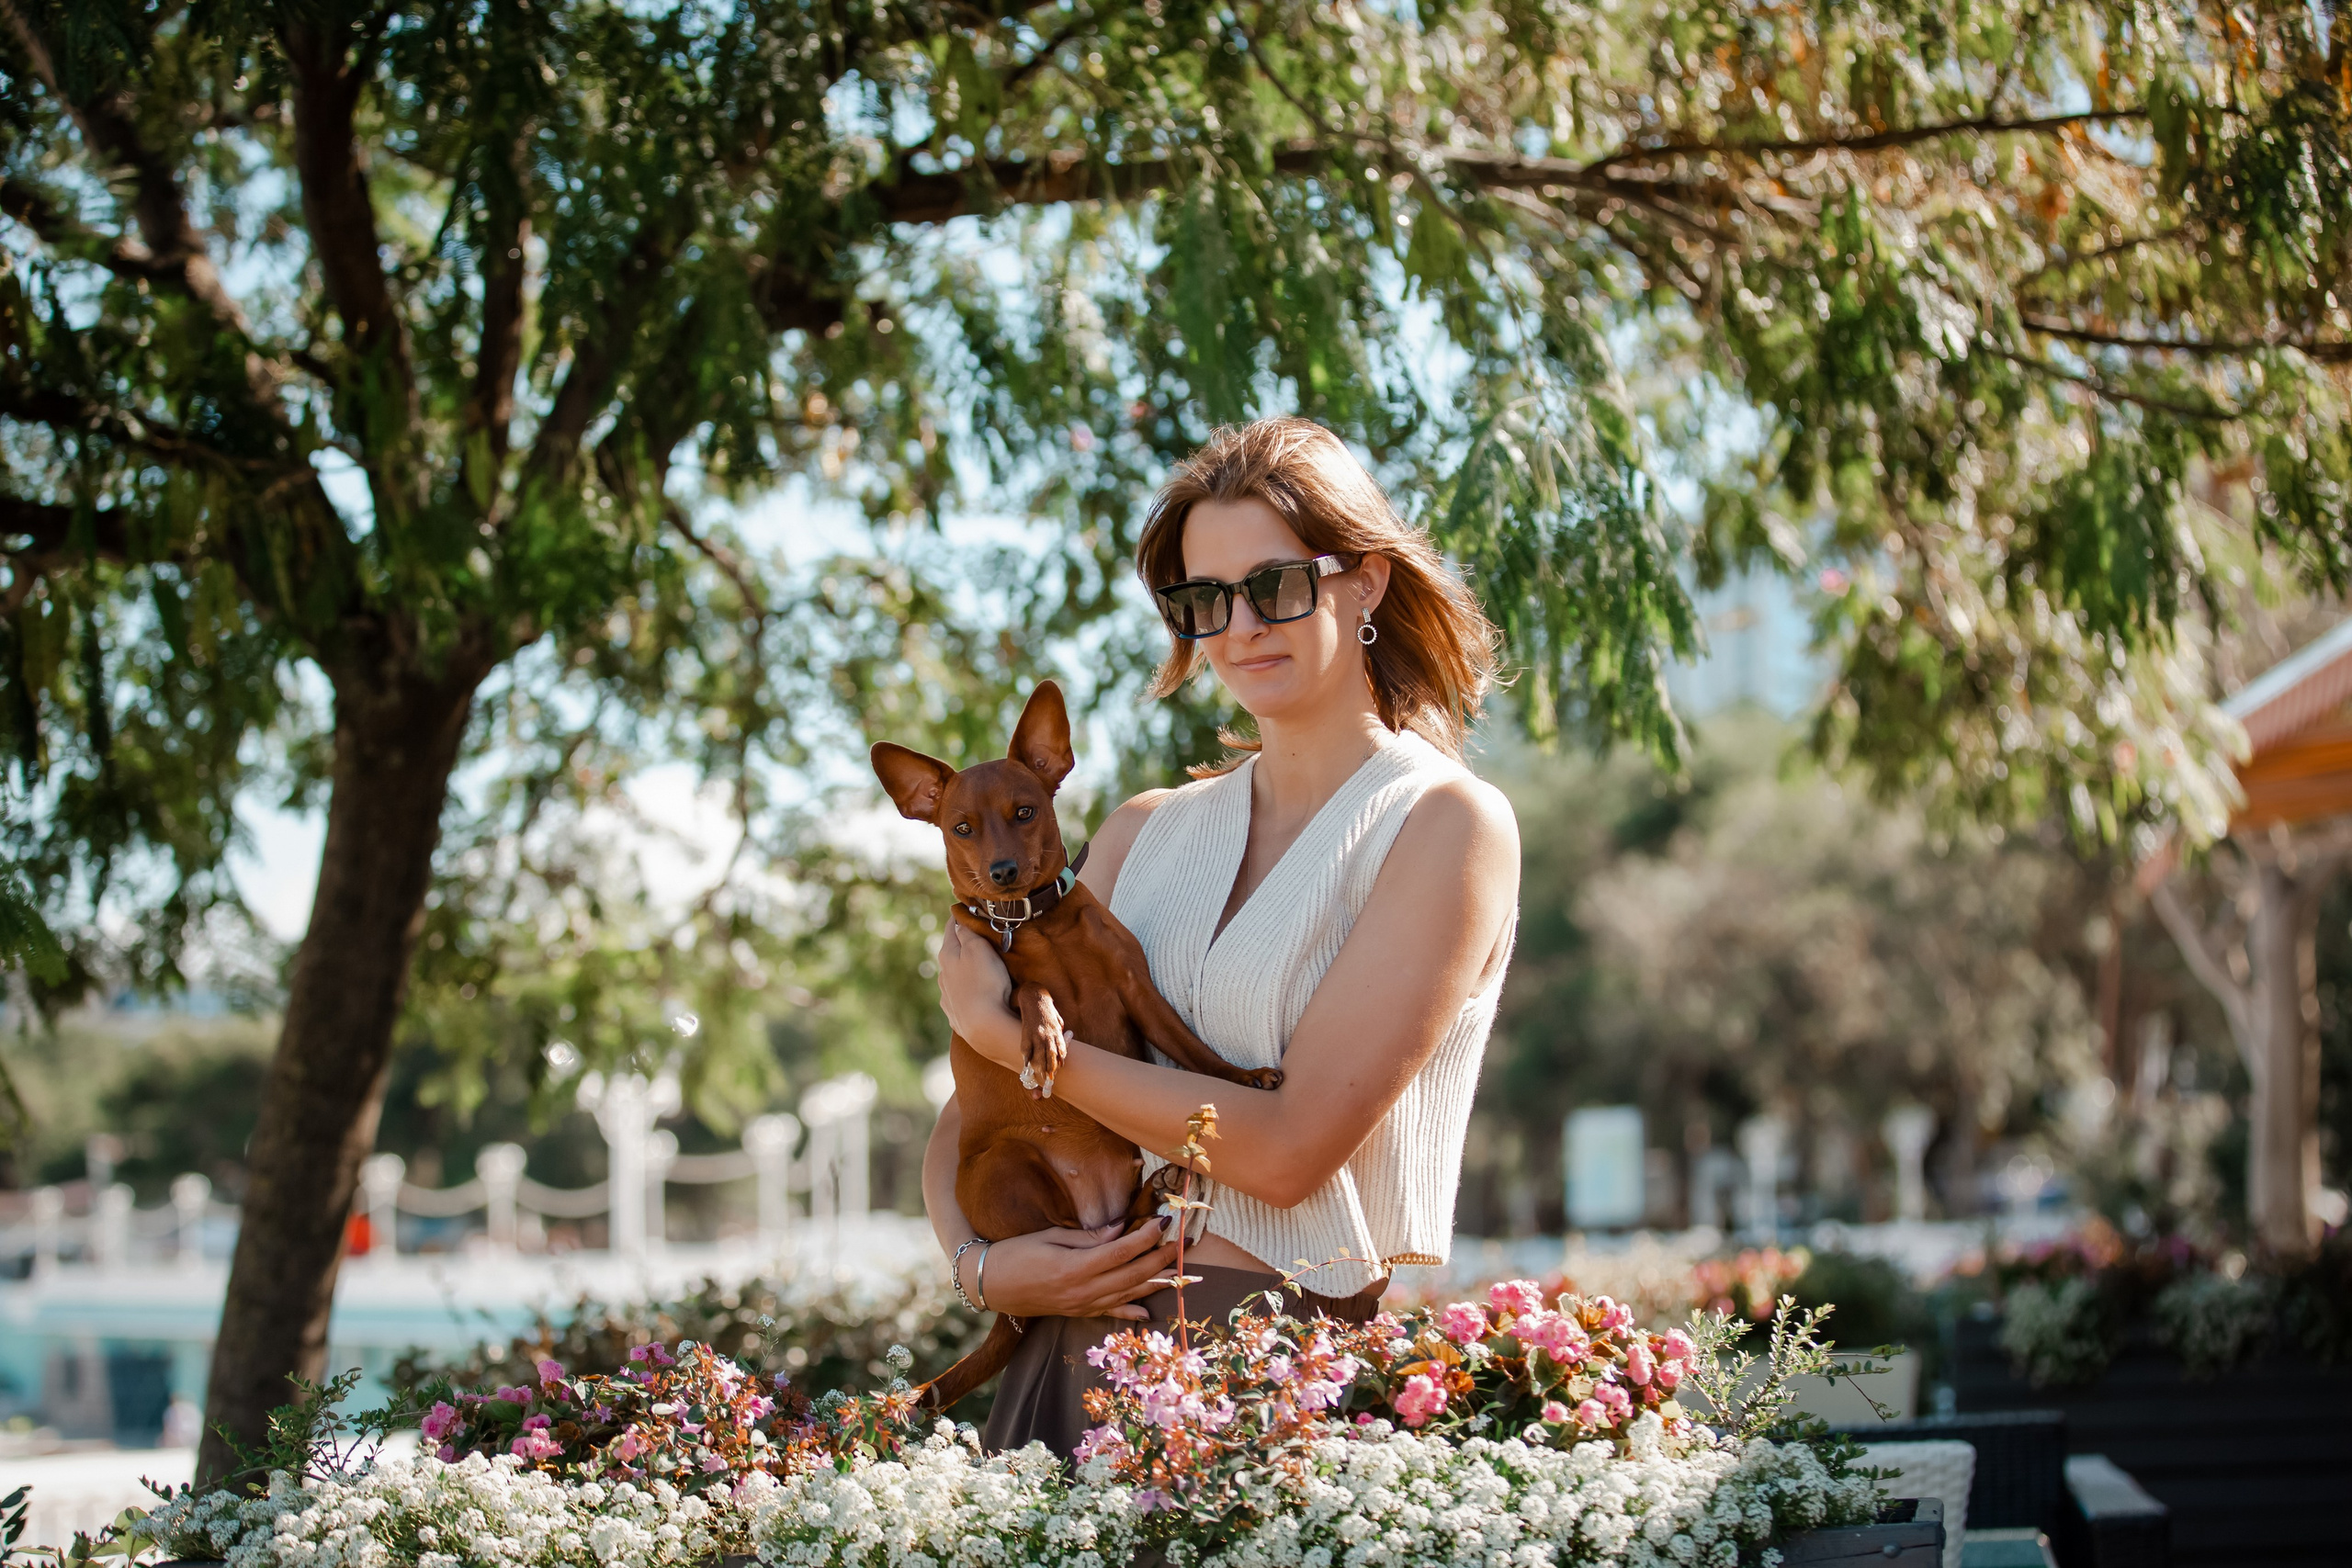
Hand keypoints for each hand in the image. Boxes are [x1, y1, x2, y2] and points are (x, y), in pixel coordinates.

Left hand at [937, 923, 1023, 1069]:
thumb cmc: (985, 983)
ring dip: (965, 969)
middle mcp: (943, 975)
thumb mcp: (979, 949)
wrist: (984, 1027)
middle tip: (978, 937)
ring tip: (980, 968)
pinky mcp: (955, 1014)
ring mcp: (947, 996)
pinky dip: (967, 990)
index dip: (959, 917)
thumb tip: (959, 923)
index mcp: (947, 955)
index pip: (951, 928)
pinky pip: (960, 996)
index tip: (965, 909)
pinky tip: (974, 993)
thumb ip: (968, 934)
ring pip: (954, 976)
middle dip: (963, 944)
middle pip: (952, 953)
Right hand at [967, 1222, 1180, 1320]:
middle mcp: (1083, 1291)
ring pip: (1127, 1295)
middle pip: (1131, 1275)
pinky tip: (1150, 1312)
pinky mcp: (1078, 1313)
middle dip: (1160, 1258)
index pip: (1121, 1252)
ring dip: (1155, 1283)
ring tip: (1179, 1272)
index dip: (1146, 1237)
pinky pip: (1110, 1314)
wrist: (991, 1285)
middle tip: (1182, 1243)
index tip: (1164, 1221)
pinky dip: (1131, 1313)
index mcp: (1075, 1267)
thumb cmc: (1017, 1253)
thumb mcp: (1051, 1237)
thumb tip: (1122, 1229)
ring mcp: (1082, 1306)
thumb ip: (1090, 1238)